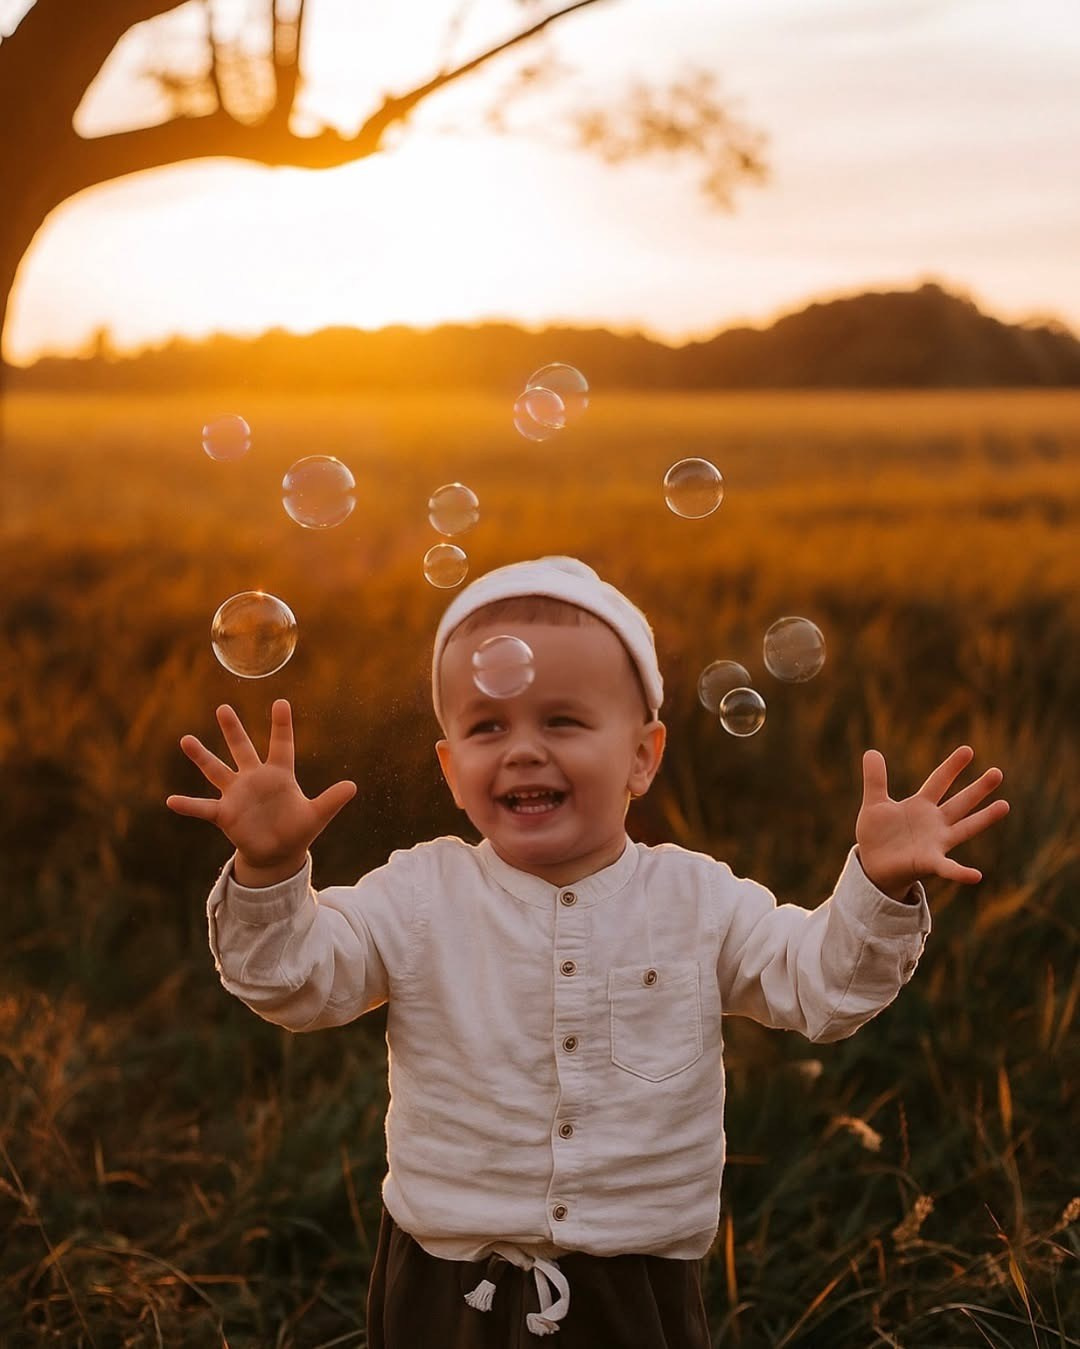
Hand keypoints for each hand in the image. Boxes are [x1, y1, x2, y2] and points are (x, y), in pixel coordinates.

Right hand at [166, 700, 355, 885]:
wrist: (278, 854)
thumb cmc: (298, 830)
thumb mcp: (317, 816)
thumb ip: (331, 800)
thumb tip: (353, 786)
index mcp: (279, 775)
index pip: (281, 745)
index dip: (281, 725)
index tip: (281, 702)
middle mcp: (255, 779)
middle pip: (242, 749)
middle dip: (233, 729)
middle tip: (223, 707)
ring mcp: (237, 795)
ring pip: (216, 771)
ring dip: (201, 757)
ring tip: (186, 740)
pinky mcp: (225, 814)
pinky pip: (203, 807)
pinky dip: (188, 805)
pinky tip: (171, 800)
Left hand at [856, 746, 1008, 901]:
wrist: (873, 866)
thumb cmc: (877, 835)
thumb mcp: (874, 804)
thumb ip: (875, 779)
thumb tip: (871, 751)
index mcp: (921, 806)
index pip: (938, 781)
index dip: (951, 766)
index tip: (967, 750)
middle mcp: (934, 822)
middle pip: (960, 802)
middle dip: (978, 788)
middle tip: (997, 772)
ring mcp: (936, 843)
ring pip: (965, 828)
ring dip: (984, 818)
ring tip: (1005, 805)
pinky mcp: (930, 863)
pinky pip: (949, 869)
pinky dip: (961, 872)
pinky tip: (976, 876)